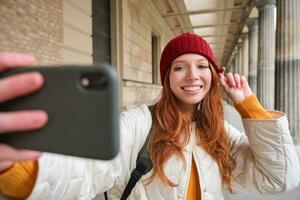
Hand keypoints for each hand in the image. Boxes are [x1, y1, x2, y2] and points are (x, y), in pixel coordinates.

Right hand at [0, 52, 47, 171]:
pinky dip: (20, 152)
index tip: (32, 61)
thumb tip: (40, 74)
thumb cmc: (1, 109)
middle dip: (15, 85)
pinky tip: (37, 150)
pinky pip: (2, 151)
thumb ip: (14, 86)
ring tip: (42, 118)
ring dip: (19, 120)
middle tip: (38, 79)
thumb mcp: (4, 96)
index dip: (10, 61)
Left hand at [219, 72, 252, 103]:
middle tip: (233, 86)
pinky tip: (242, 86)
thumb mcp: (226, 89)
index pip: (223, 75)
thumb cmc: (234, 96)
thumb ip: (222, 81)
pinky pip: (242, 77)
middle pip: (229, 74)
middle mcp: (231, 81)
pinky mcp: (243, 80)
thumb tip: (219, 74)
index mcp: (225, 83)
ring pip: (236, 75)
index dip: (222, 71)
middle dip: (231, 79)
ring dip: (237, 81)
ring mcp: (237, 80)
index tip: (223, 68)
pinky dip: (242, 81)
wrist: (243, 99)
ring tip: (238, 87)